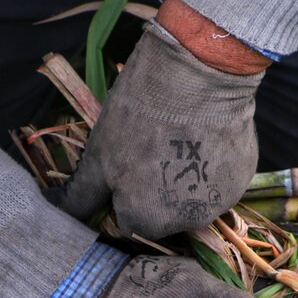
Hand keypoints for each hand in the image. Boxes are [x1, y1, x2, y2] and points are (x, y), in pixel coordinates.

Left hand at [50, 17, 265, 237]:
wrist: (199, 74)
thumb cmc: (139, 115)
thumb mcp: (99, 156)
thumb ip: (80, 195)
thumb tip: (54, 211)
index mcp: (146, 221)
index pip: (127, 221)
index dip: (121, 193)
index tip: (124, 164)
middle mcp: (187, 223)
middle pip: (162, 215)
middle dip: (153, 190)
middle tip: (150, 148)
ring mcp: (220, 201)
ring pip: (192, 198)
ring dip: (183, 179)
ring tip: (177, 139)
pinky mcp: (243, 178)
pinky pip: (219, 180)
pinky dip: (210, 164)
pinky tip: (202, 135)